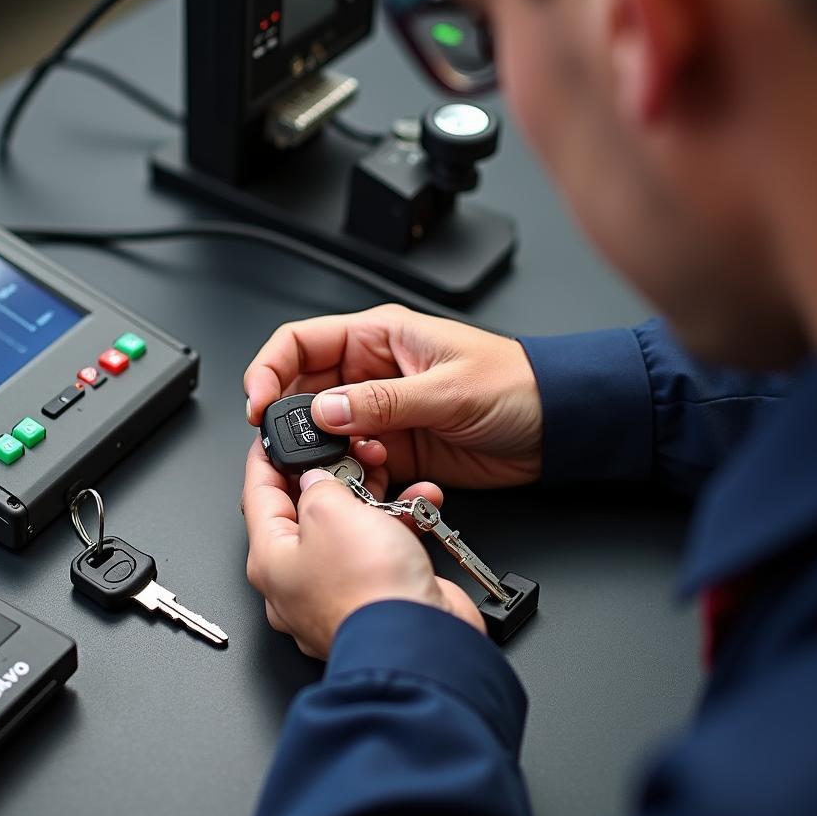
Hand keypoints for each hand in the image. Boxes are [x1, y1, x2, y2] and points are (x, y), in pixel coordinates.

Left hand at [242, 437, 484, 657]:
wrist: (420, 640)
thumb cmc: (368, 591)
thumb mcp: (331, 512)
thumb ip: (317, 486)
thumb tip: (316, 479)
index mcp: (270, 560)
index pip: (256, 495)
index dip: (264, 459)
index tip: (269, 437)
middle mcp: (297, 582)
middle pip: (303, 513)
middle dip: (328, 477)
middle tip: (343, 453)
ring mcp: (335, 594)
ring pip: (346, 531)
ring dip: (371, 500)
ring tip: (387, 478)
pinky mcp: (374, 599)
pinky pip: (379, 552)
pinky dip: (397, 527)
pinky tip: (417, 509)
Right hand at [244, 304, 542, 488]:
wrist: (558, 427)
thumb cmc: (516, 383)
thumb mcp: (447, 389)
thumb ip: (382, 402)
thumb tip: (324, 411)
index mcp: (379, 337)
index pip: (301, 343)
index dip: (270, 370)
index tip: (258, 404)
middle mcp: (372, 373)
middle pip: (304, 392)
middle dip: (294, 422)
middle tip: (293, 449)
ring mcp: (382, 412)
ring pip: (326, 434)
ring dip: (328, 454)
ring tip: (351, 463)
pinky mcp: (396, 447)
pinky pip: (355, 462)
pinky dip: (354, 475)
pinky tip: (373, 478)